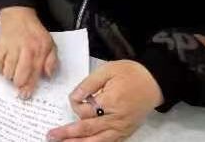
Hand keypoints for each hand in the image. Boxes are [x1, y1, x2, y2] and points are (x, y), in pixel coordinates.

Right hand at [0, 6, 57, 98]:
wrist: (18, 14)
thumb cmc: (35, 32)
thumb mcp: (50, 44)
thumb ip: (52, 61)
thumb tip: (47, 76)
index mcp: (40, 50)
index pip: (34, 73)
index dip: (29, 86)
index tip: (25, 95)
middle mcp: (26, 49)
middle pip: (19, 74)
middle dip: (18, 83)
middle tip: (17, 84)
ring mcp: (12, 47)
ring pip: (7, 70)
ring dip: (9, 76)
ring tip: (11, 74)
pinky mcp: (0, 44)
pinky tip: (3, 67)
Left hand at [47, 60, 163, 141]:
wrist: (153, 82)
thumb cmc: (130, 74)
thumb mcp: (107, 71)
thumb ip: (88, 84)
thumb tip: (75, 97)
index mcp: (110, 102)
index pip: (84, 110)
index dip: (74, 104)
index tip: (74, 97)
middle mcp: (116, 119)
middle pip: (87, 130)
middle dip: (67, 135)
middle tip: (51, 136)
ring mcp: (122, 128)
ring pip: (97, 141)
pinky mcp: (126, 132)